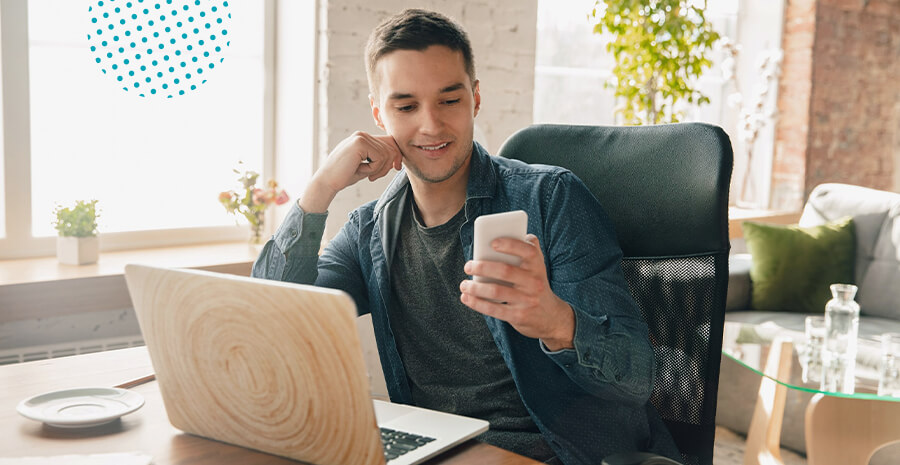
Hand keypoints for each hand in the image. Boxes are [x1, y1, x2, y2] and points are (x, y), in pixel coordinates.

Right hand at [300, 131, 402, 212]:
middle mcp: (362, 135)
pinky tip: (361, 171)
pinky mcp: (360, 143)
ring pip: (387, 153)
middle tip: (374, 177)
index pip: (390, 141)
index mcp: (363, 138)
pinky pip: (380, 157)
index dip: (397, 155)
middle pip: (391, 146)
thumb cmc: (345, 176)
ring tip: (367, 175)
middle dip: (388, 165)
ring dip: (380, 169)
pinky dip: (374, 169)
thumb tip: (398, 156)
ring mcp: (361, 137)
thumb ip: (380, 158)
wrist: (327, 181)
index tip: (396, 168)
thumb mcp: (367, 165)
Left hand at [459, 234, 574, 350]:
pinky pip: (494, 310)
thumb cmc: (535, 285)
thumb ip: (524, 252)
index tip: (492, 243)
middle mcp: (535, 282)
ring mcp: (527, 300)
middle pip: (505, 271)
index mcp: (538, 266)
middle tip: (468, 266)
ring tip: (464, 284)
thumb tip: (497, 238)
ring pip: (496, 291)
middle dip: (482, 267)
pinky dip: (477, 303)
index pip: (528, 251)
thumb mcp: (536, 268)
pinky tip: (466, 298)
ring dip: (475, 287)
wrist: (552, 317)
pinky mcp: (519, 316)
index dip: (510, 245)